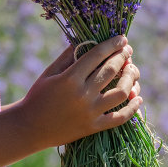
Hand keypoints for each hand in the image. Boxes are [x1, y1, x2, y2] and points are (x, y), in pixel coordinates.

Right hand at [20, 34, 141, 151]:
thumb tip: (88, 39)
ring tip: (132, 71)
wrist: (29, 128)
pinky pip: (120, 118)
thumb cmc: (38, 97)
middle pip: (111, 71)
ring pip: (121, 92)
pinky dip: (132, 108)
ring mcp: (90, 112)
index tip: (122, 38)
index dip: (112, 44)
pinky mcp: (93, 127)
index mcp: (70, 78)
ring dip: (131, 79)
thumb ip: (68, 56)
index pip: (97, 55)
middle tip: (128, 50)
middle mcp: (82, 94)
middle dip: (123, 57)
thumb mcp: (49, 73)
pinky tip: (138, 97)